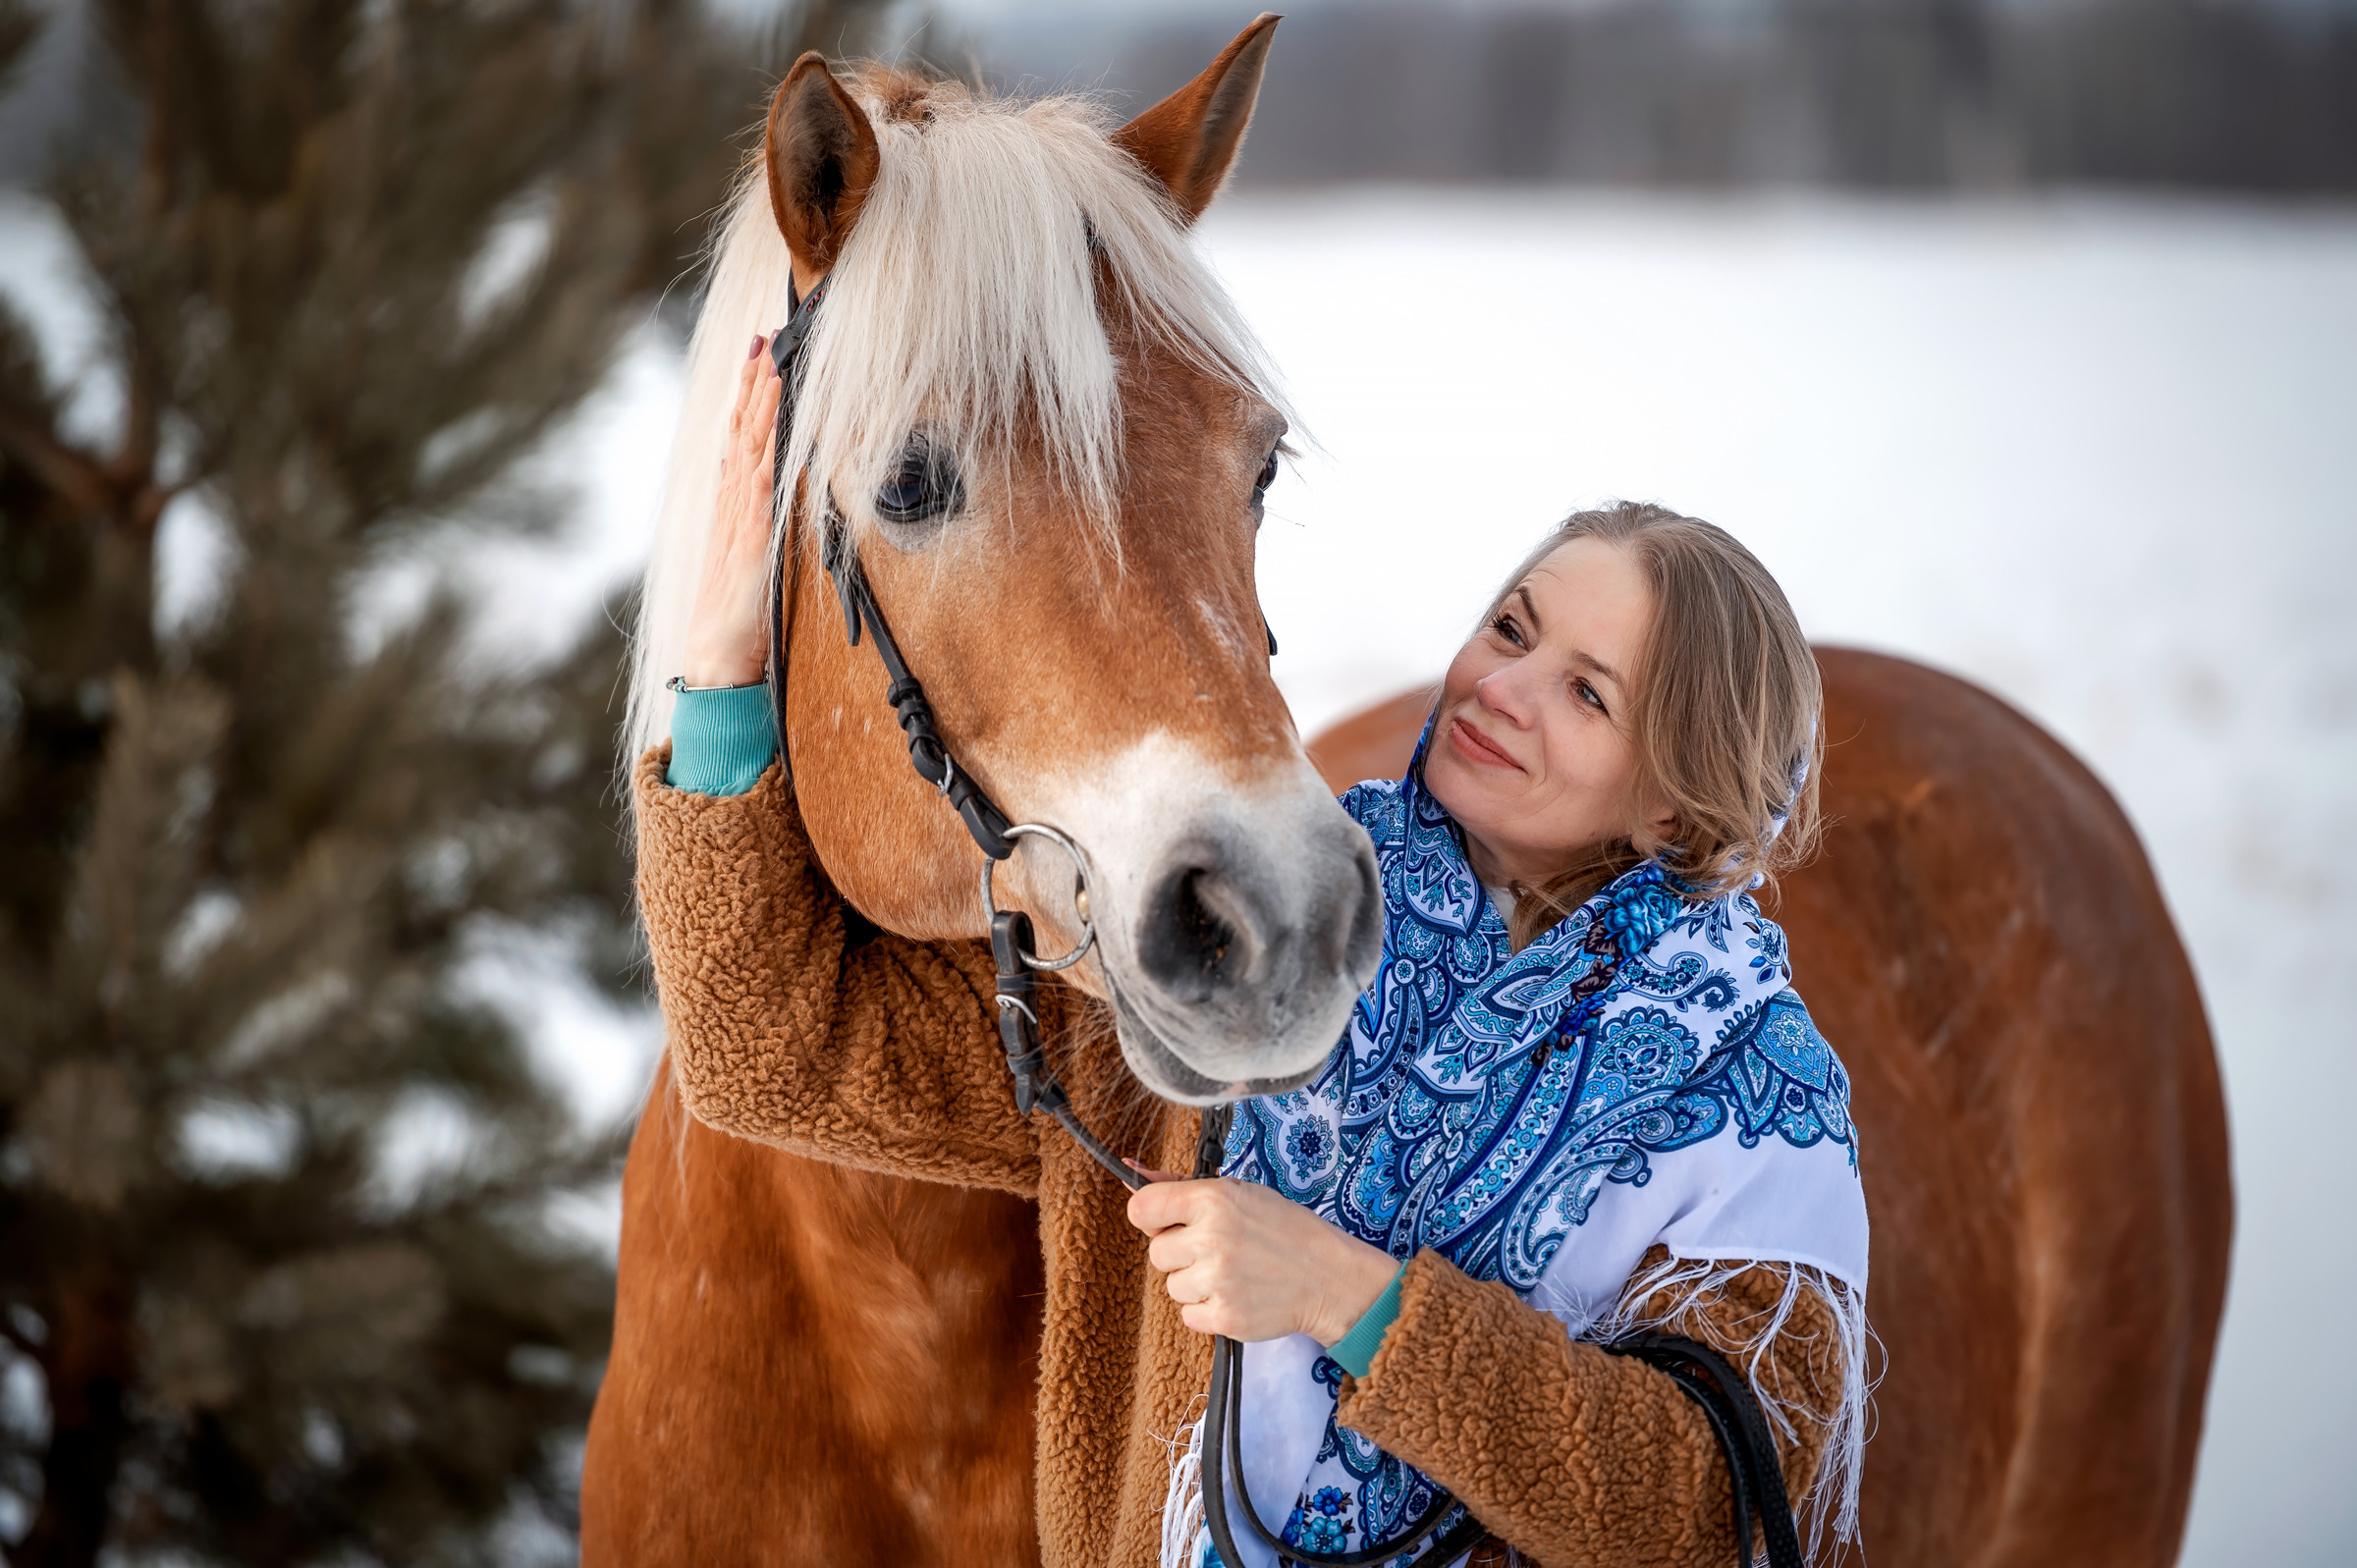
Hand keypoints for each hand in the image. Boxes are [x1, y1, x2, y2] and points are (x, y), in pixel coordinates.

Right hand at [682, 336, 783, 688]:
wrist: (718, 658)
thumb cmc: (739, 619)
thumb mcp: (754, 562)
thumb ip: (762, 528)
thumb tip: (777, 500)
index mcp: (733, 509)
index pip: (741, 442)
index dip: (749, 402)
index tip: (758, 362)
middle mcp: (732, 506)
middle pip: (742, 433)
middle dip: (753, 387)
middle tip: (762, 340)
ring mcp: (738, 519)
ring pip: (749, 448)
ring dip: (759, 405)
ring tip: (768, 363)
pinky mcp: (749, 538)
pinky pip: (757, 486)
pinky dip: (764, 450)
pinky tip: (772, 425)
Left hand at [1125, 1166, 1400, 1344]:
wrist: (1328, 1276)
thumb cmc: (1283, 1229)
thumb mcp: (1240, 1191)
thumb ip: (1181, 1185)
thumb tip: (1132, 1171)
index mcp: (1213, 1199)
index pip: (1141, 1208)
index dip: (1151, 1217)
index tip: (1168, 1223)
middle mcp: (1211, 1238)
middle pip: (1156, 1253)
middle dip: (1180, 1253)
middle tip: (1217, 1249)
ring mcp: (1217, 1281)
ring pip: (1172, 1287)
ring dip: (1195, 1283)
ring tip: (1233, 1273)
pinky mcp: (1224, 1317)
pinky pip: (1188, 1316)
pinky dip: (1208, 1310)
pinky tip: (1237, 1294)